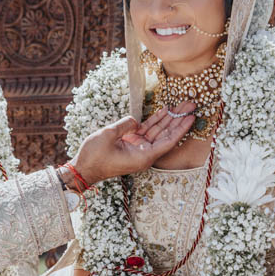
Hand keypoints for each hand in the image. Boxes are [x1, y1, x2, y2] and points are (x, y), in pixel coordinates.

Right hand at [69, 102, 194, 186]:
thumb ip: (125, 125)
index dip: (180, 128)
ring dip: (169, 119)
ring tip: (182, 106)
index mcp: (143, 156)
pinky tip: (164, 111)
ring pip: (158, 132)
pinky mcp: (131, 144)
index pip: (168, 141)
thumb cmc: (94, 157)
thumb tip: (136, 120)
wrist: (82, 169)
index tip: (191, 117)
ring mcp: (138, 148)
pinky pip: (147, 131)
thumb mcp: (108, 136)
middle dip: (179, 120)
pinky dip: (155, 121)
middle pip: (166, 135)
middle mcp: (144, 153)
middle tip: (191, 106)